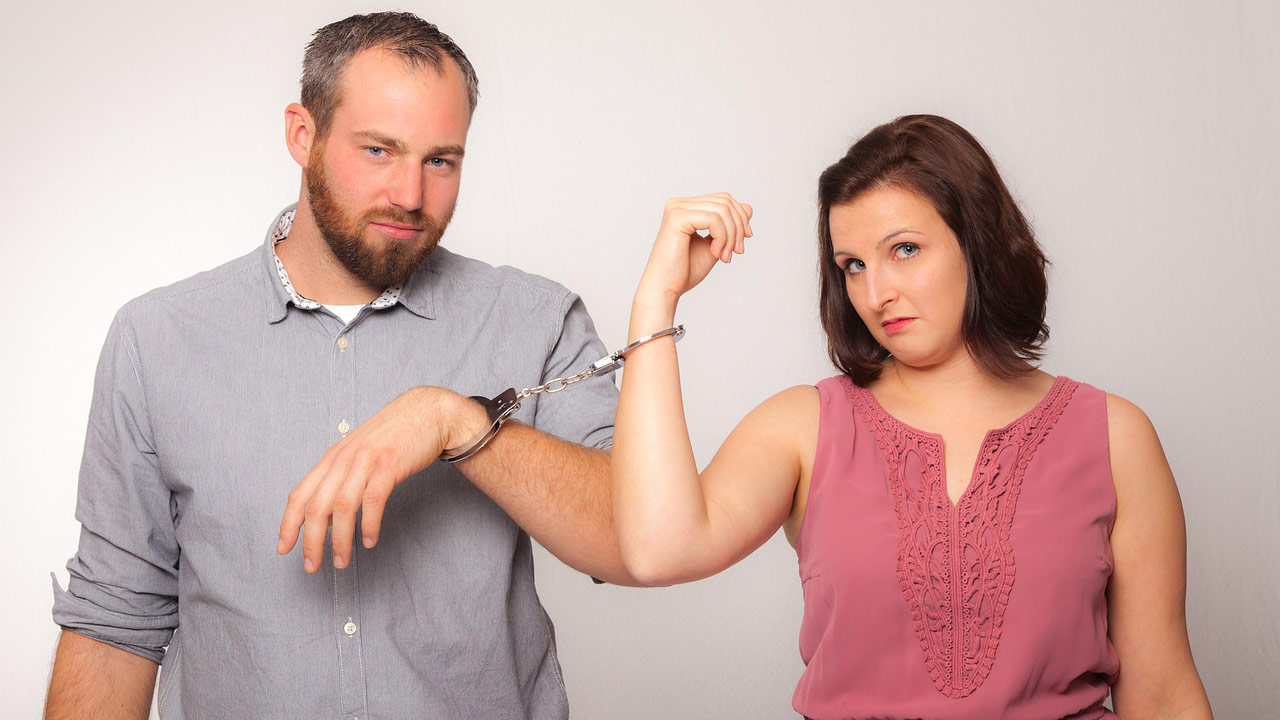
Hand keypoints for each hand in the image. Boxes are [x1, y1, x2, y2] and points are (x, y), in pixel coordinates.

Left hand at [276, 386, 486, 572]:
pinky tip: (369, 541)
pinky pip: (373, 500)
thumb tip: (327, 520)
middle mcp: (343, 458)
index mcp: (332, 457)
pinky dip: (369, 524)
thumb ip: (341, 481)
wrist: (429, 413)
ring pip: (342, 507)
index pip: (300, 494)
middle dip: (311, 541)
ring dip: (340, 540)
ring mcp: (366, 460)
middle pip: (316, 506)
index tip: (284, 549)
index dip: (288, 524)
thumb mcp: (360, 455)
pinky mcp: (389, 464)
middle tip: (312, 566)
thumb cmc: (396, 437)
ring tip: (342, 561)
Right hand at [635, 193, 752, 308]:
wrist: (665, 289)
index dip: (740, 218)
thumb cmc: (685, 271)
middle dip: (738, 227)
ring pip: (722, 210)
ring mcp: (677, 209)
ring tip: (725, 256)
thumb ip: (729, 226)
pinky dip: (722, 238)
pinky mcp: (677, 218)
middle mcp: (679, 204)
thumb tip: (748, 207)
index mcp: (685, 208)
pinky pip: (714, 219)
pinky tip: (715, 254)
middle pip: (725, 201)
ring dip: (731, 236)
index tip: (742, 244)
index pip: (723, 199)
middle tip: (737, 251)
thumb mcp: (716, 244)